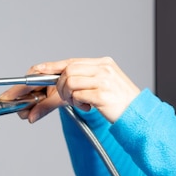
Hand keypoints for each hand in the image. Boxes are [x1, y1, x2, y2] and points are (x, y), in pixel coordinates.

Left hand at [0, 57, 140, 123]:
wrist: (138, 114)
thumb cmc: (120, 103)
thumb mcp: (104, 85)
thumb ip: (86, 79)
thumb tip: (64, 80)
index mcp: (103, 63)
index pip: (71, 61)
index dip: (52, 66)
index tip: (36, 69)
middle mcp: (103, 68)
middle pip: (67, 71)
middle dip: (60, 87)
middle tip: (68, 98)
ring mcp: (104, 80)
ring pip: (70, 82)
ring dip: (69, 96)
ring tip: (80, 103)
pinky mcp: (102, 94)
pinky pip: (78, 95)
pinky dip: (78, 103)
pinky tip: (88, 107)